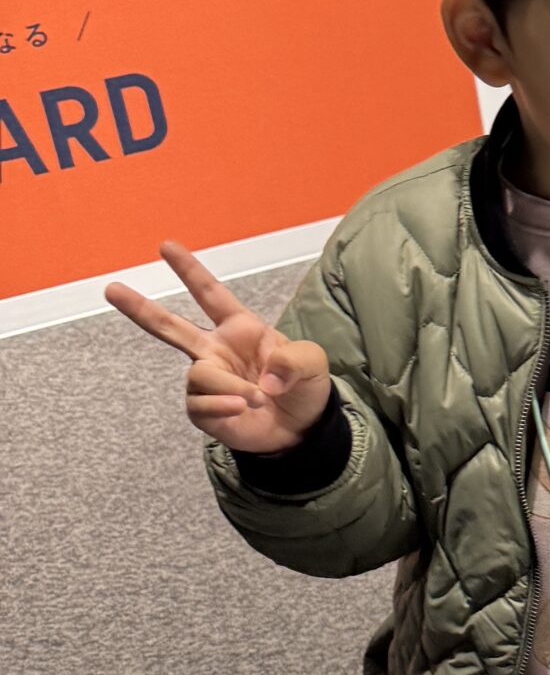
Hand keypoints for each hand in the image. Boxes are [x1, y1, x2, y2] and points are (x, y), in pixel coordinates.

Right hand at [105, 241, 332, 454]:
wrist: (303, 428)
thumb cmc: (303, 387)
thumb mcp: (312, 364)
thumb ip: (295, 360)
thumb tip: (263, 379)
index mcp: (240, 328)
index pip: (210, 294)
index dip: (189, 270)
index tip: (166, 246)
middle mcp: (215, 350)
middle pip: (169, 326)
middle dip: (140, 309)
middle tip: (111, 289)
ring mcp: (206, 379)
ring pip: (199, 375)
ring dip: (230, 386)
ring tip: (258, 398)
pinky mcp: (203, 409)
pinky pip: (199, 404)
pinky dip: (222, 406)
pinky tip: (242, 409)